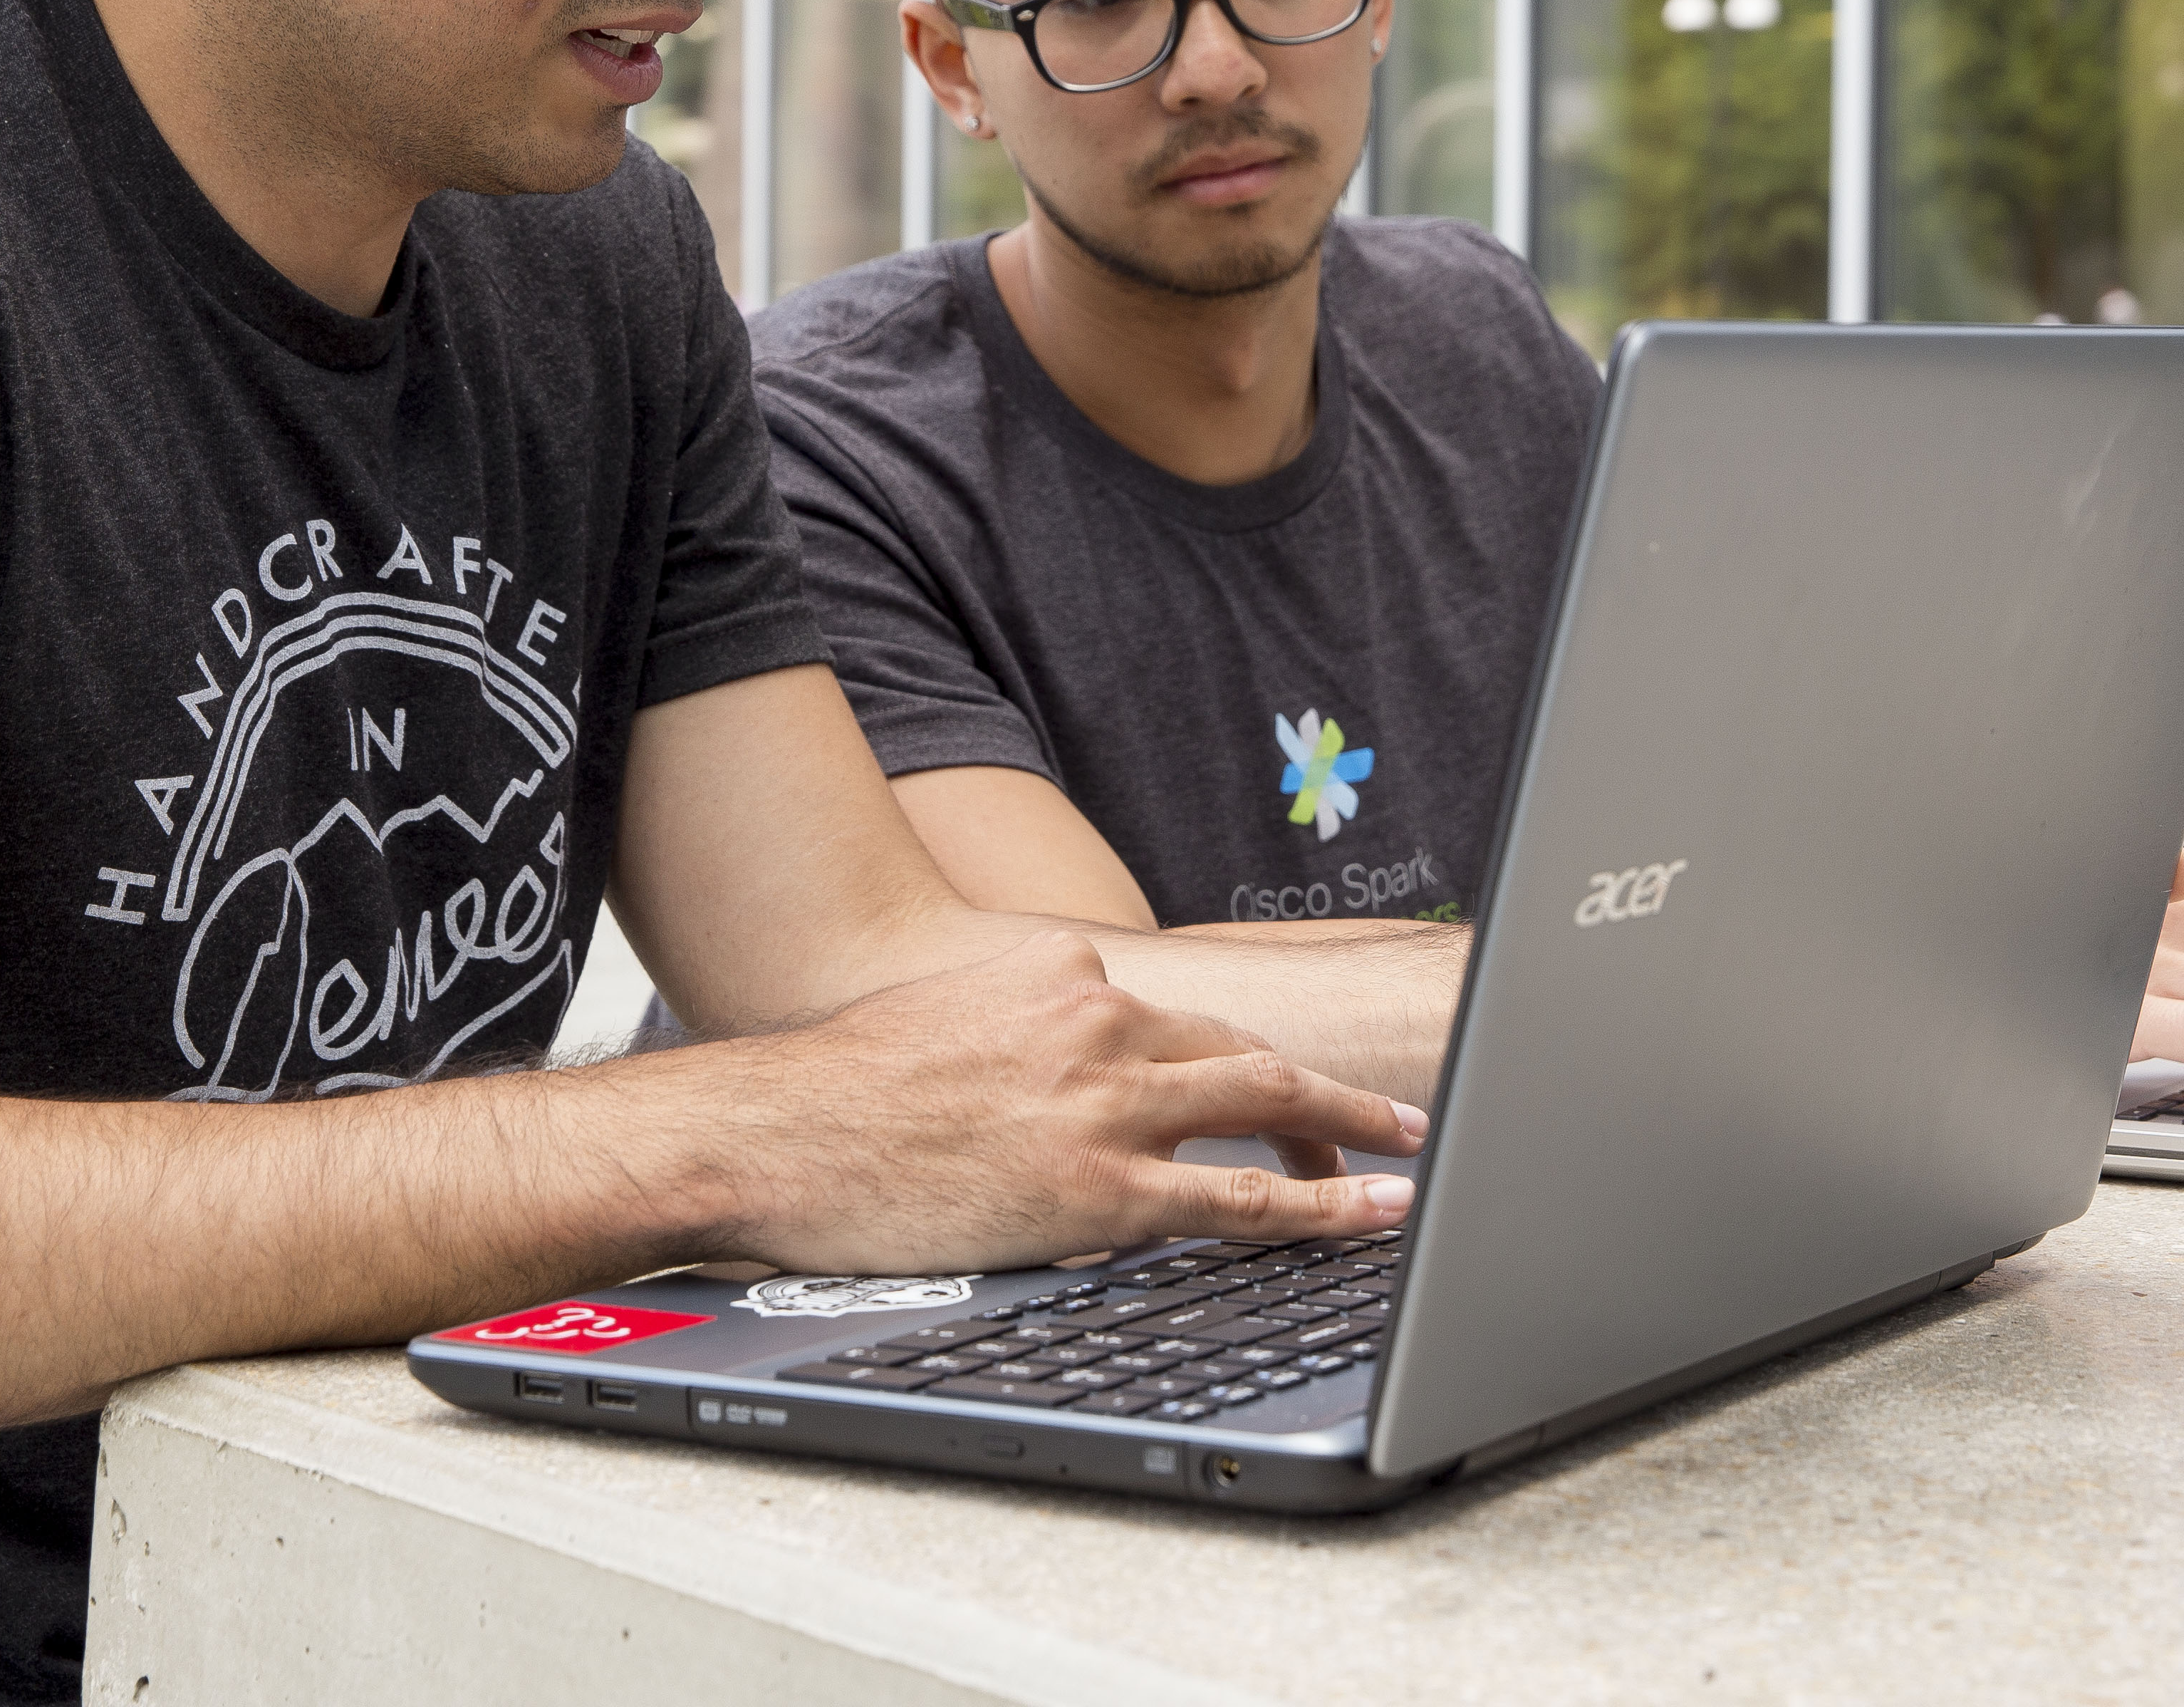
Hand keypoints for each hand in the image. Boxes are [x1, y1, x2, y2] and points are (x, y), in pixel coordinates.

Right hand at [688, 931, 1423, 1273]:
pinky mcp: (1100, 1185)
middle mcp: (1099, 1017)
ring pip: (1264, 1101)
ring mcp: (1105, 1100)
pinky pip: (1239, 1196)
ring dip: (1350, 1128)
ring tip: (1405, 1153)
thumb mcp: (946, 1017)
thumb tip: (1056, 1075)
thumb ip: (1022, 1032)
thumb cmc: (840, 1095)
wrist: (778, 1134)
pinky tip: (1373, 1212)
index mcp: (1062, 972)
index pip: (1177, 1018)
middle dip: (1322, 1090)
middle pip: (1243, 1047)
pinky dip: (1321, 1204)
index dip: (1237, 1061)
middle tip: (1385, 1119)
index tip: (1271, 1089)